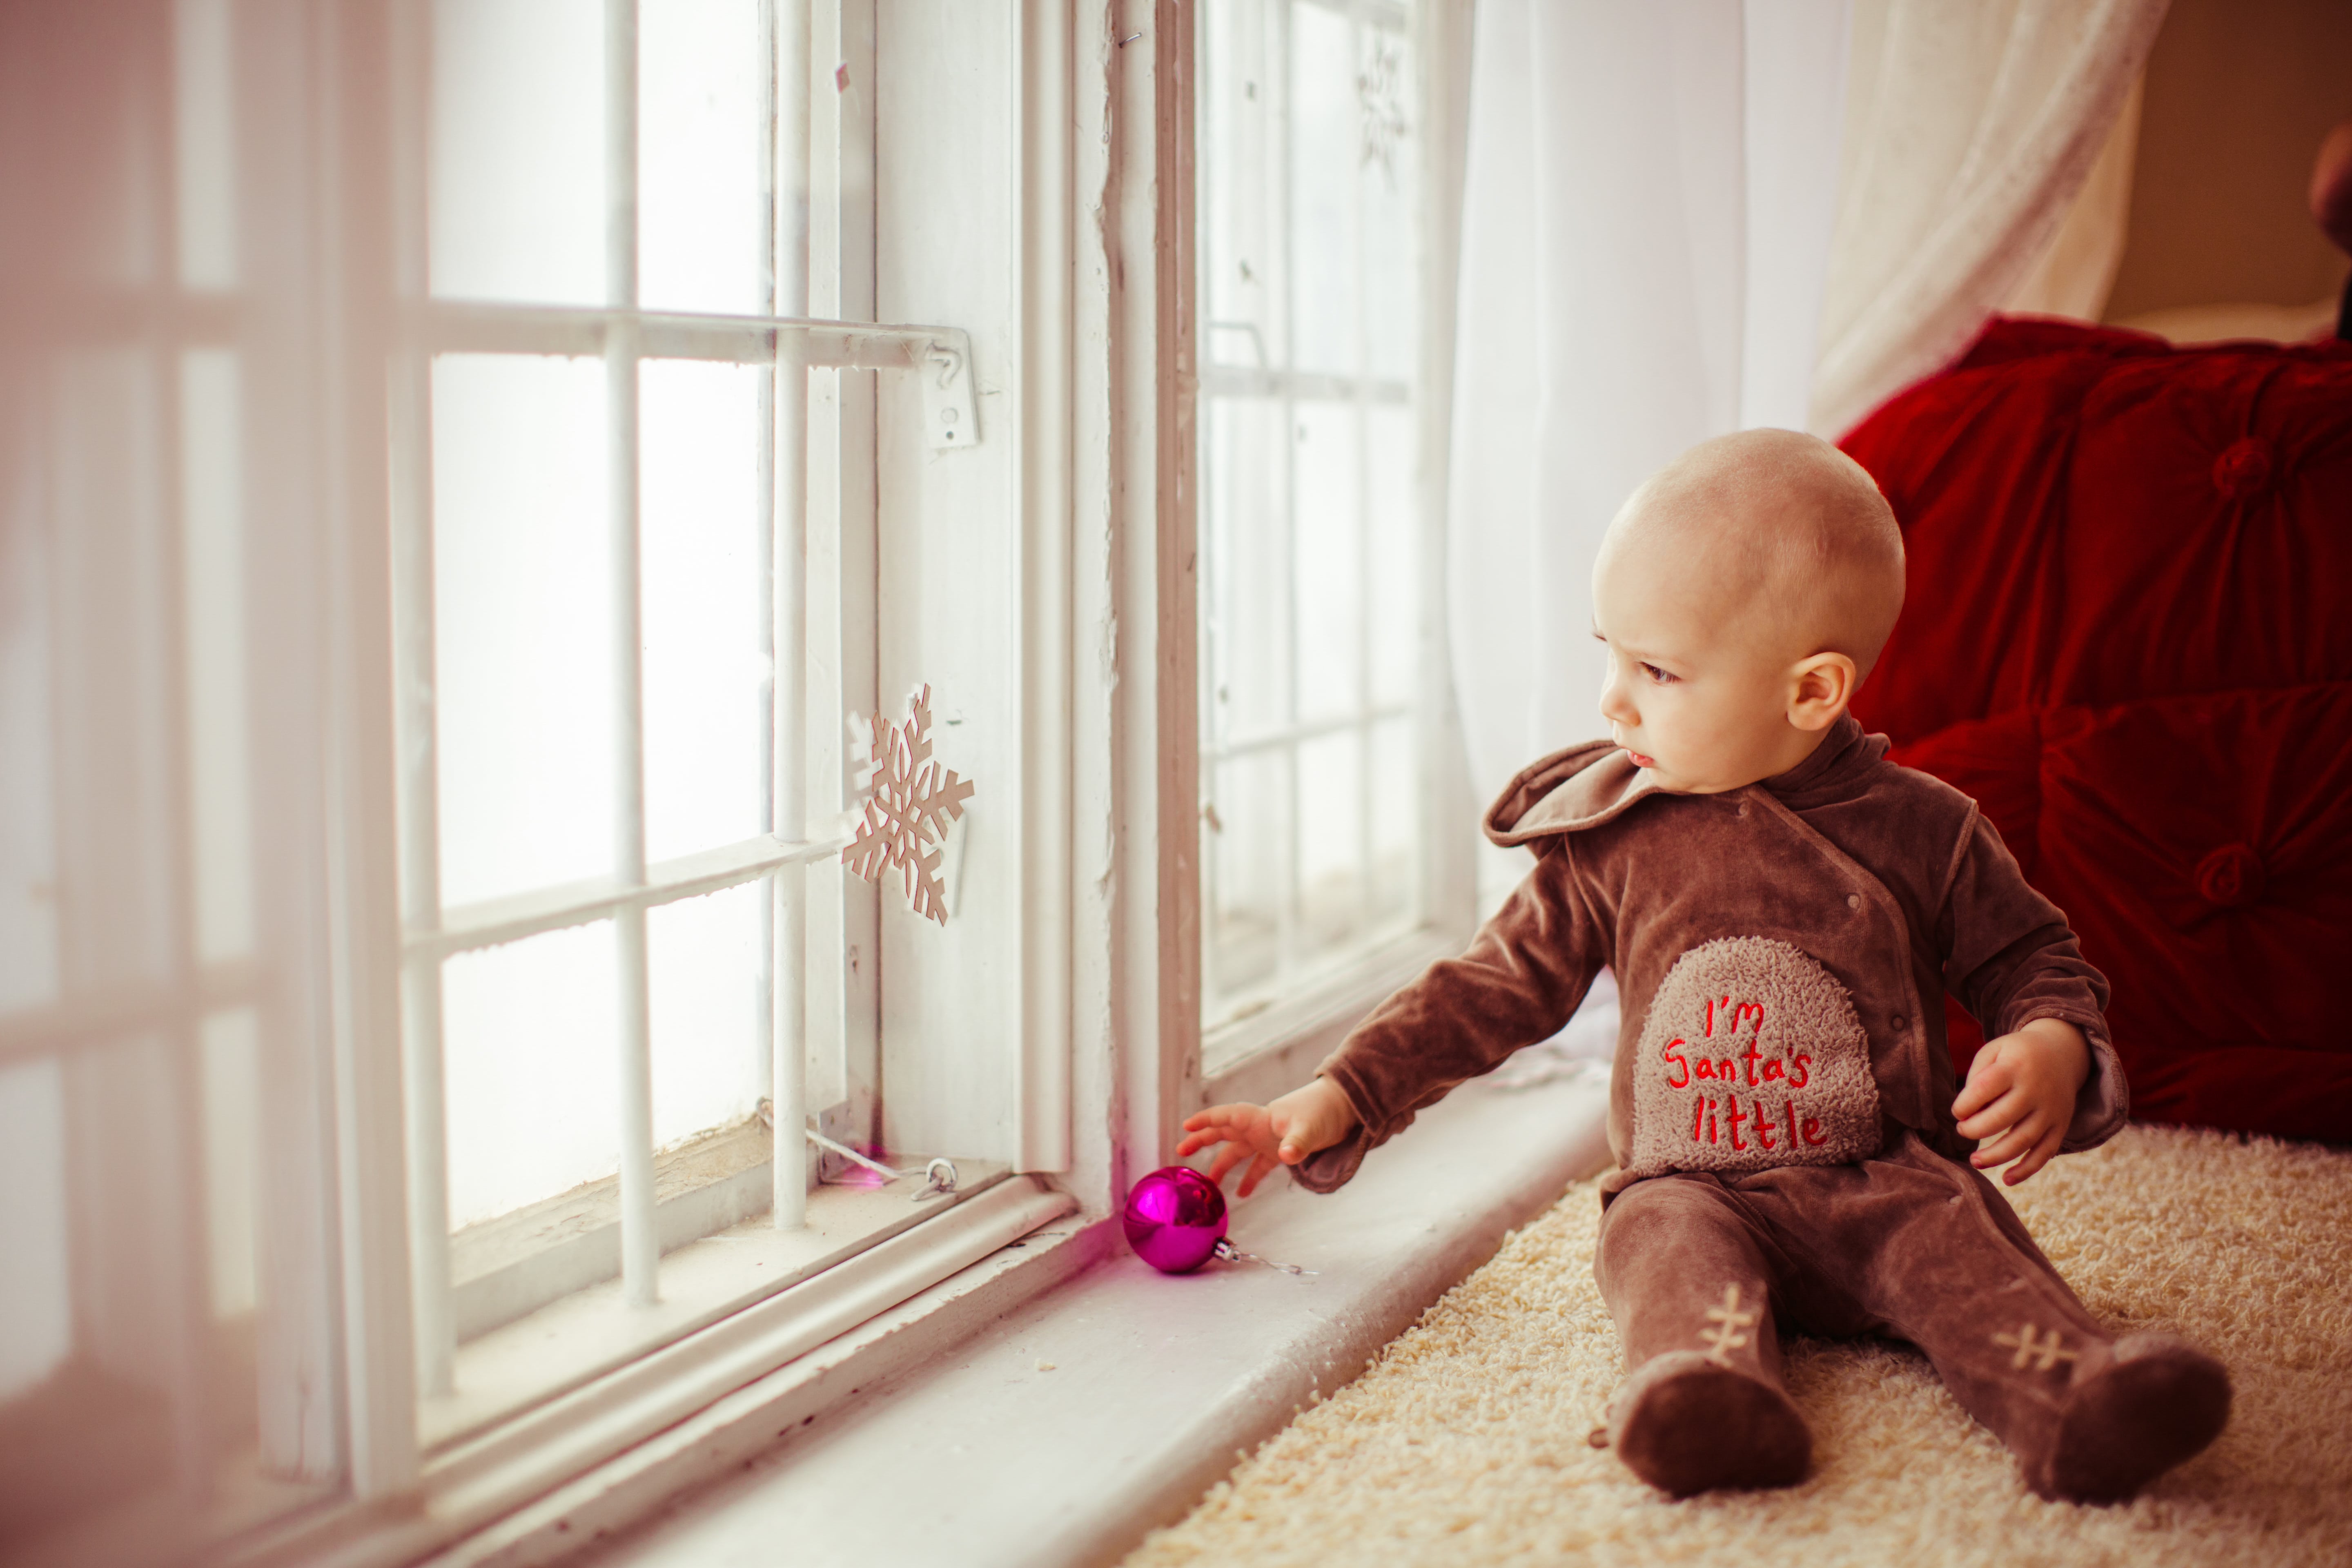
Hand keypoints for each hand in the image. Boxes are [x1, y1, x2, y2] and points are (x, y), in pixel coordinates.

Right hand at [1176, 1078, 1360, 1197]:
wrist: (1343, 1108)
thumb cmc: (1325, 1111)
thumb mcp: (1311, 1128)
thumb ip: (1297, 1143)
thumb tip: (1284, 1156)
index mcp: (1261, 1118)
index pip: (1227, 1117)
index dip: (1206, 1120)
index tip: (1186, 1126)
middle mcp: (1260, 1128)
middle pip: (1224, 1132)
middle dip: (1202, 1139)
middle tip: (1181, 1151)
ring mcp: (1268, 1139)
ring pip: (1238, 1151)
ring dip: (1223, 1164)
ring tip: (1208, 1182)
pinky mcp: (1279, 1150)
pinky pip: (1258, 1166)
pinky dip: (1249, 1178)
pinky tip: (1241, 1194)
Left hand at [1952, 1017, 2089, 1185]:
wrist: (2062, 1053)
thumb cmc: (2016, 1055)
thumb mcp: (1994, 1051)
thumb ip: (1977, 1076)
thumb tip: (1965, 1112)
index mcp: (2015, 1067)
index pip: (1984, 1089)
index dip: (1965, 1105)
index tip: (1957, 1111)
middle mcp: (2036, 1090)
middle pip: (2002, 1118)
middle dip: (1975, 1130)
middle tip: (1962, 1130)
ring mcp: (2051, 1111)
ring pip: (2023, 1140)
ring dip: (1996, 1156)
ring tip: (1974, 1161)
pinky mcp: (2060, 1126)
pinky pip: (2045, 1153)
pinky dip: (2027, 1170)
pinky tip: (2007, 1180)